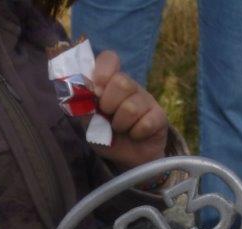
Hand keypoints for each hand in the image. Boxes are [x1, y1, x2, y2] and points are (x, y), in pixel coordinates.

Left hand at [90, 51, 168, 169]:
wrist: (127, 158)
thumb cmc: (106, 135)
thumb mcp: (87, 122)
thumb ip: (82, 106)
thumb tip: (81, 91)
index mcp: (110, 82)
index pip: (110, 59)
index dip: (103, 70)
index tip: (96, 89)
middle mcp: (131, 87)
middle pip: (122, 82)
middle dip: (109, 104)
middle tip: (107, 115)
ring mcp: (147, 100)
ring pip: (132, 106)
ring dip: (121, 124)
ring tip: (120, 129)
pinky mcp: (160, 116)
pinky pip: (146, 123)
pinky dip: (136, 133)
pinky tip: (136, 135)